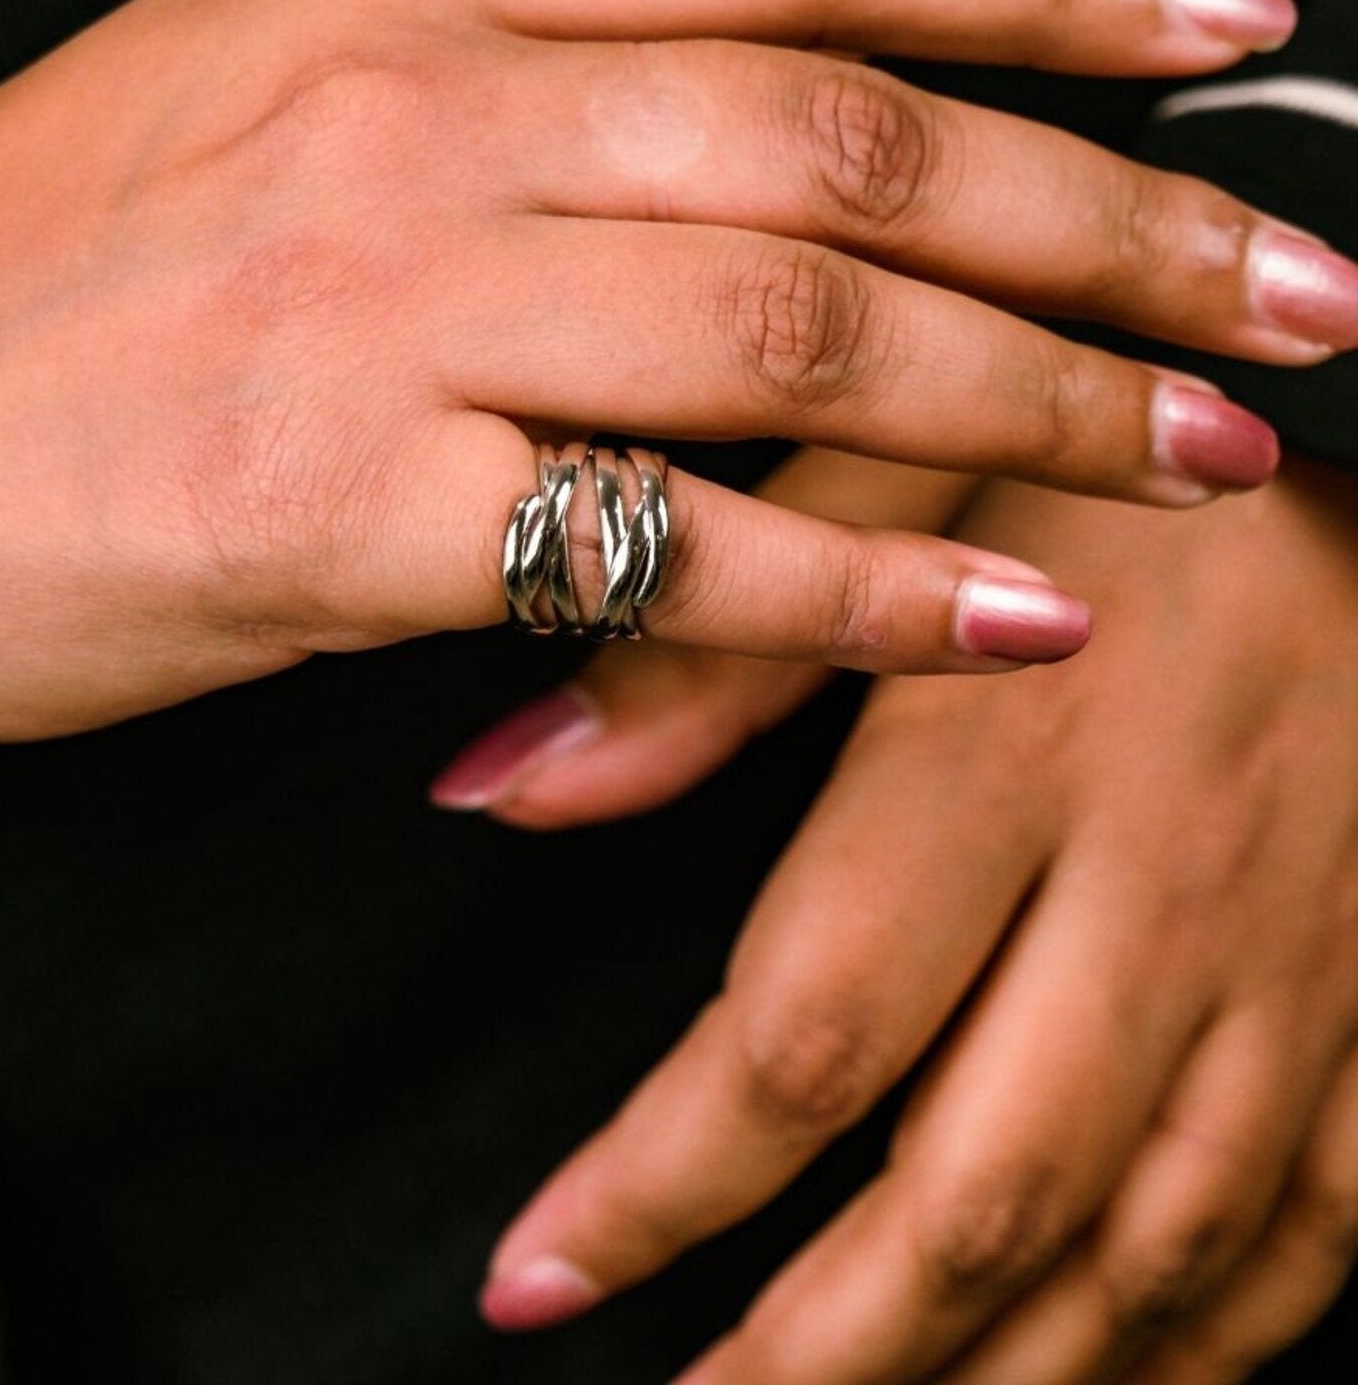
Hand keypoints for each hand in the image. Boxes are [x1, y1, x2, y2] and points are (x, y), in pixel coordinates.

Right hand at [0, 0, 1334, 760]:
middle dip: (1116, 217)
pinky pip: (672, 545)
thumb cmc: (35, 281)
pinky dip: (864, 593)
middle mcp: (413, 101)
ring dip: (1035, 399)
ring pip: (797, 334)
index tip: (1226, 25)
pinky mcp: (331, 512)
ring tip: (1203, 453)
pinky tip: (1010, 618)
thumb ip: (512, 102)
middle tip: (1290, 293)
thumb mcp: (277, 104)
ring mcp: (373, 302)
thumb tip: (748, 162)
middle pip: (855, 139)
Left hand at [456, 455, 1357, 1383]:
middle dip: (809, 1350)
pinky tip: (1082, 1381)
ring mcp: (1298, 975)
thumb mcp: (899, 490)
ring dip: (978, 1383)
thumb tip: (499, 787)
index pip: (808, 1036)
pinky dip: (1186, 1351)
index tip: (536, 1276)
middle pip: (972, 1198)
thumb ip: (706, 659)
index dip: (656, 1184)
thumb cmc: (1123, 482)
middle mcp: (1161, 895)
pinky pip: (1307, 1244)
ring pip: (1139, 1263)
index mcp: (1013, 760)